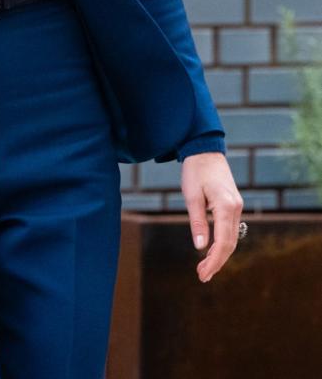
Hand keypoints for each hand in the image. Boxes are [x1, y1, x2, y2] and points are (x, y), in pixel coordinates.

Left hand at [181, 151, 243, 282]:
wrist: (205, 150)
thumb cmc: (195, 171)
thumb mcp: (191, 195)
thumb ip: (197, 222)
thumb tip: (200, 247)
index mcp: (225, 206)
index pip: (223, 242)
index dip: (213, 261)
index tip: (202, 273)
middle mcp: (236, 208)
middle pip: (230, 244)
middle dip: (217, 262)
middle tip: (202, 276)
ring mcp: (237, 206)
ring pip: (231, 238)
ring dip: (219, 255)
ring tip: (204, 268)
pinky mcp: (233, 205)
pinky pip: (230, 229)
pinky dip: (222, 243)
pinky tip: (211, 251)